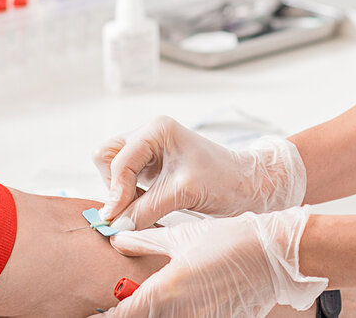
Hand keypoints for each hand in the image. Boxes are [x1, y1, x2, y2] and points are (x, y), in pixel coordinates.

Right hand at [93, 116, 305, 228]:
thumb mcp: (182, 194)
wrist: (247, 185)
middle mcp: (149, 135)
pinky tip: (148, 207)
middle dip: (114, 186)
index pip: (119, 160)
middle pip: (107, 158)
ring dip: (121, 193)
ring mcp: (149, 151)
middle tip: (130, 210)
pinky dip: (130, 197)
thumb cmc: (224, 180)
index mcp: (157, 130)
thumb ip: (143, 209)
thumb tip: (113, 227)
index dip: (117, 191)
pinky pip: (125, 181)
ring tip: (145, 208)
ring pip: (113, 170)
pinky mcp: (152, 167)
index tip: (116, 219)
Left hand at [93, 207, 326, 317]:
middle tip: (123, 303)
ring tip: (158, 297)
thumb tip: (117, 238)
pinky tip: (192, 297)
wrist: (276, 254)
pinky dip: (183, 313)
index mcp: (164, 291)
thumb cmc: (231, 239)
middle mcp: (179, 314)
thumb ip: (144, 240)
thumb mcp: (182, 235)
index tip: (90, 313)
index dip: (100, 317)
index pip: (118, 317)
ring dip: (157, 312)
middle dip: (130, 312)